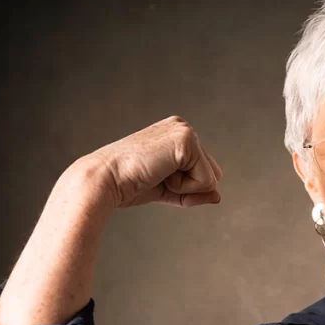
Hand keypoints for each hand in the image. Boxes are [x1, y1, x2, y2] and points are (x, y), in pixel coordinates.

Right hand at [80, 115, 223, 209]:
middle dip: (189, 187)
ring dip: (185, 187)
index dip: (186, 187)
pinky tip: (159, 173)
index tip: (155, 179)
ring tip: (156, 174)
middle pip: (213, 174)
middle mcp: (182, 127)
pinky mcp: (187, 141)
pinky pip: (206, 180)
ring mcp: (185, 131)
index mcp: (176, 134)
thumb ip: (194, 192)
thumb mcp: (169, 189)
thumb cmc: (129, 185)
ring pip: (211, 178)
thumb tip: (218, 196)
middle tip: (156, 177)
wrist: (106, 181)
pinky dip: (184, 187)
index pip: (204, 171)